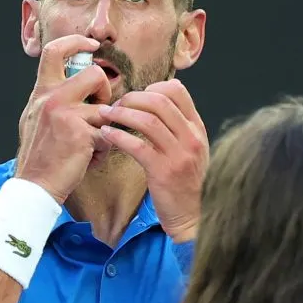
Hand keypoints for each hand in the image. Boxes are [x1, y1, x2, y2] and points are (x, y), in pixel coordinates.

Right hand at [15, 35, 111, 204]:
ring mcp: (65, 114)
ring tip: (94, 141)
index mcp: (41, 92)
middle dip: (106, 90)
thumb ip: (52, 99)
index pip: (54, 51)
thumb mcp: (36, 119)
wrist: (34, 185)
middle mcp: (50, 98)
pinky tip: (91, 157)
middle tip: (101, 108)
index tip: (91, 44)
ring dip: (107, 125)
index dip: (75, 41)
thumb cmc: (40, 156)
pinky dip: (104, 147)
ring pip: (106, 106)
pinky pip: (107, 133)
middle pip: (94, 73)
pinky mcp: (79, 133)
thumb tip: (72, 85)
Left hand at [97, 79, 207, 241]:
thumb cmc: (186, 182)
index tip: (138, 94)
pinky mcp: (163, 171)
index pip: (178, 91)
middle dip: (133, 98)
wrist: (192, 216)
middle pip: (160, 101)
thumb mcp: (192, 149)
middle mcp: (191, 137)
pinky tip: (106, 134)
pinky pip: (137, 146)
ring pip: (148, 120)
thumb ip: (179, 126)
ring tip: (106, 114)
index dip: (153, 86)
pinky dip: (118, 136)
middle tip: (117, 104)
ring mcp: (178, 154)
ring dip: (122, 113)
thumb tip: (159, 100)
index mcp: (197, 128)